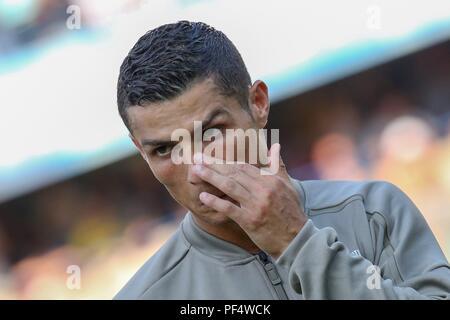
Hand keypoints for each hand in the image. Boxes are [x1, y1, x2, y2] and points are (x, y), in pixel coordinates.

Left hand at [192, 143, 306, 258]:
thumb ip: (278, 165)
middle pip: (234, 173)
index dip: (225, 160)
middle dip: (213, 165)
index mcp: (271, 179)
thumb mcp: (288, 185)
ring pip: (229, 186)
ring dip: (211, 177)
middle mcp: (263, 190)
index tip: (211, 155)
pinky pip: (229, 208)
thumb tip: (275, 146)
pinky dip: (215, 201)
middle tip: (197, 159)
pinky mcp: (250, 221)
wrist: (296, 239)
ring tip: (196, 171)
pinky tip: (203, 196)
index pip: (244, 166)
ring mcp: (256, 205)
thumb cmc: (291, 211)